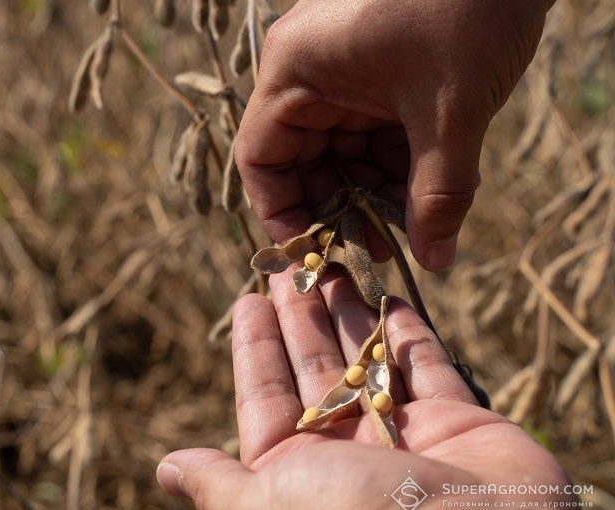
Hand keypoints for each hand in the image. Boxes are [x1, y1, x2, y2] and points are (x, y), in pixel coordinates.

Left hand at [157, 270, 584, 509]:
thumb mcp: (265, 507)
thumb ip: (220, 484)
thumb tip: (167, 469)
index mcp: (297, 472)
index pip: (265, 396)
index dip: (254, 347)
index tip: (247, 298)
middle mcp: (347, 452)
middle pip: (314, 368)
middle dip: (300, 317)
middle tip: (291, 264)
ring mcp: (404, 435)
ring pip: (366, 359)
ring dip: (348, 313)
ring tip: (331, 265)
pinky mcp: (457, 422)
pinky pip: (425, 366)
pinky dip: (407, 333)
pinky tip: (387, 297)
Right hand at [235, 0, 553, 270]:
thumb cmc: (470, 8)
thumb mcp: (450, 111)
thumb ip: (439, 193)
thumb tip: (434, 261)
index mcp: (296, 70)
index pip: (261, 159)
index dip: (282, 214)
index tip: (317, 253)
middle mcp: (308, 71)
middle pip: (302, 162)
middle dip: (338, 209)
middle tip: (376, 250)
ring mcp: (342, 70)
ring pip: (341, 153)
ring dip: (371, 193)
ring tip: (409, 231)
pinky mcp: (376, 71)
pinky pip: (370, 134)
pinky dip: (394, 167)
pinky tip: (423, 197)